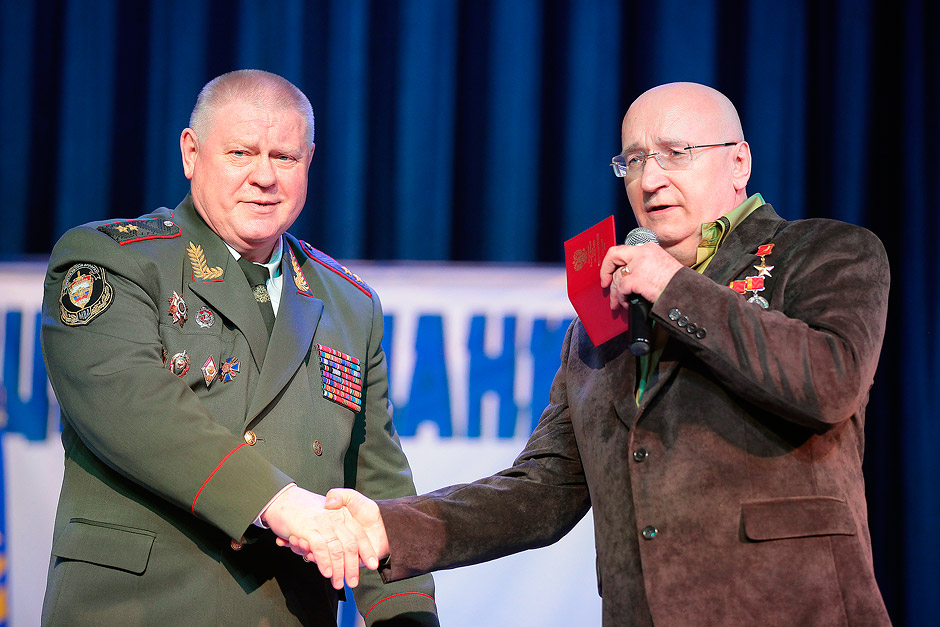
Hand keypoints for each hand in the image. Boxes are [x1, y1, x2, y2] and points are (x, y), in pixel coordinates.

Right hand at [263, 485, 377, 588]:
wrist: (282, 498)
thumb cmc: (303, 507)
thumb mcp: (327, 509)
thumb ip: (338, 522)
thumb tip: (344, 544)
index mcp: (342, 514)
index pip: (358, 535)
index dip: (367, 550)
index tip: (372, 564)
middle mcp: (334, 518)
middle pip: (350, 545)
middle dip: (352, 567)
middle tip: (353, 582)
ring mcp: (322, 524)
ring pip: (336, 550)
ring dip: (339, 569)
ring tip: (339, 583)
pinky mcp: (308, 528)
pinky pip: (320, 548)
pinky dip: (325, 562)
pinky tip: (327, 572)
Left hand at [600, 241, 682, 310]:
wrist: (685, 291)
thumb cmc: (676, 283)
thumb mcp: (660, 265)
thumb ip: (644, 265)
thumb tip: (628, 274)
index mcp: (649, 248)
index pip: (624, 250)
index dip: (613, 262)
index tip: (611, 271)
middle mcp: (642, 252)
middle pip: (614, 256)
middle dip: (605, 271)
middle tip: (605, 284)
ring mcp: (638, 264)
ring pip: (617, 277)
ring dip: (615, 293)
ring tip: (618, 303)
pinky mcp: (636, 278)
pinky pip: (621, 288)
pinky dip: (621, 298)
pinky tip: (626, 303)